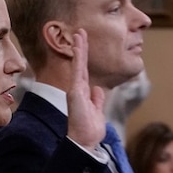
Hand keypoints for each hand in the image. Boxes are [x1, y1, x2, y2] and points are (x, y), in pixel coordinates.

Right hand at [65, 29, 105, 150]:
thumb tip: (97, 89)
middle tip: (80, 32)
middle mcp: (78, 89)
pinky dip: (78, 58)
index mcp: (83, 93)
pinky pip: (77, 71)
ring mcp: (75, 89)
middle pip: (80, 64)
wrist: (85, 140)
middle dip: (81, 47)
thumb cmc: (90, 129)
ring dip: (79, 48)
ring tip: (80, 34)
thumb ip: (96, 100)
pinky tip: (79, 47)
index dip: (85, 57)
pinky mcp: (74, 91)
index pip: (85, 71)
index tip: (84, 43)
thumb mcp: (97, 111)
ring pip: (78, 64)